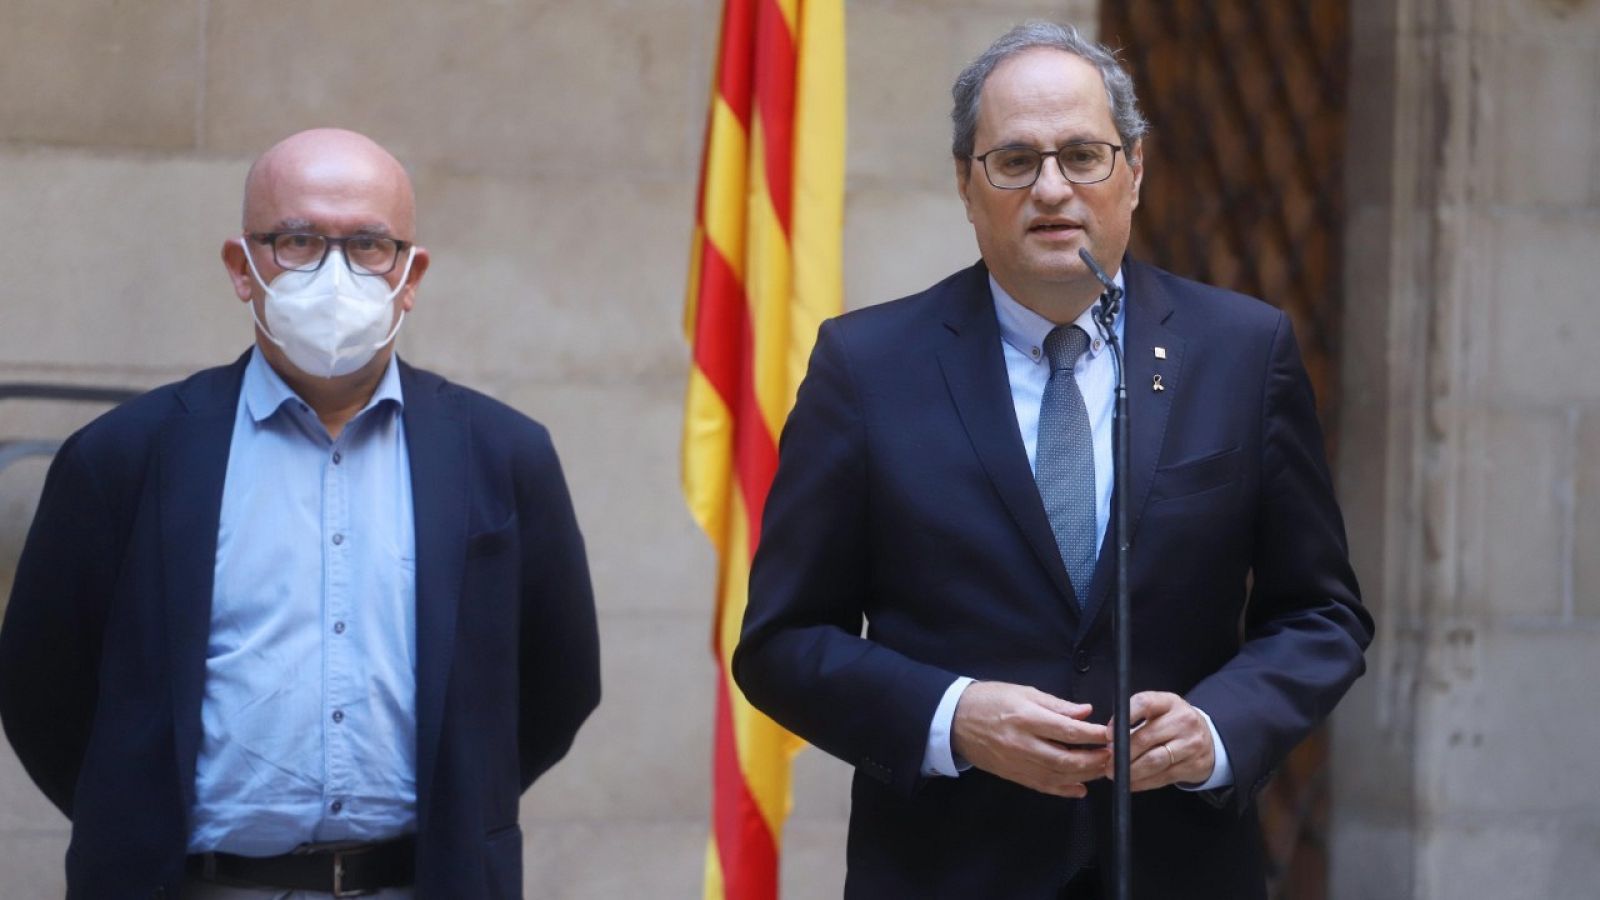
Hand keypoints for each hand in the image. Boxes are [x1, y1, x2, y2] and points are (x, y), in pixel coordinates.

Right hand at [950, 681, 1109, 797]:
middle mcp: (1022, 743)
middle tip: (1111, 755)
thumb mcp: (1024, 692)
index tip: (1108, 734)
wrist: (955, 719)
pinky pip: (1042, 786)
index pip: (1068, 731)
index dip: (1093, 735)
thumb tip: (1085, 712)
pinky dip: (1063, 790)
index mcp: (1026, 717)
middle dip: (1094, 759)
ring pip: (1057, 776)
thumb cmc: (990, 700)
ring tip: (1101, 769)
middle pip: (1066, 759)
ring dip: (1084, 775)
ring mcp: (1017, 762)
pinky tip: (1080, 789)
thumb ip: (1056, 705)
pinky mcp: (1012, 775)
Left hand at [1107, 691, 1215, 790]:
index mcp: (1169, 702)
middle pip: (1145, 738)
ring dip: (1131, 771)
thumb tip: (1110, 742)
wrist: (1208, 740)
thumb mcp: (1159, 712)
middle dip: (1122, 753)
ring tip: (1117, 774)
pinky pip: (1163, 777)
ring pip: (1154, 761)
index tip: (1108, 734)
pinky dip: (1143, 782)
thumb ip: (1134, 721)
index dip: (1123, 718)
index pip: (1144, 703)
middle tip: (1108, 762)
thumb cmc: (1173, 724)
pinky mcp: (1194, 765)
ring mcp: (1191, 744)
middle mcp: (1183, 721)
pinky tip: (1132, 782)